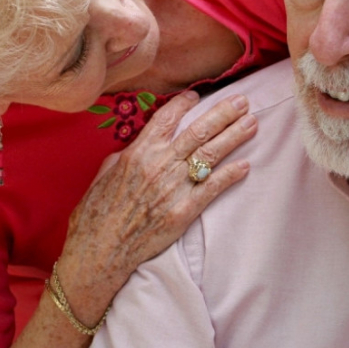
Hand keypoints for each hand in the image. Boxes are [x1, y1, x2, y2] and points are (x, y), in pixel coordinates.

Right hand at [55, 91, 256, 323]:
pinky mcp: (183, 211)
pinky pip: (212, 187)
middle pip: (198, 131)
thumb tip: (138, 146)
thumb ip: (125, 156)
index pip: (167, 118)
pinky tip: (246, 165)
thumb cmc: (96, 214)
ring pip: (210, 154)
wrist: (99, 251)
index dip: (185, 104)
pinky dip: (230, 175)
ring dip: (234, 136)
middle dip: (223, 113)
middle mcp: (159, 164)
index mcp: (138, 152)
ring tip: (252, 123)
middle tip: (242, 102)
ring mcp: (174, 187)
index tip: (198, 96)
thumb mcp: (104, 174)